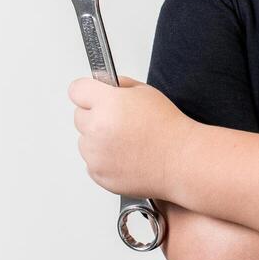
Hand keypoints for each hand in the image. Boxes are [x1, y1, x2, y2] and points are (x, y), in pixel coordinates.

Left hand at [67, 75, 192, 199]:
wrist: (181, 160)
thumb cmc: (169, 128)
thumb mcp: (146, 92)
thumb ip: (119, 85)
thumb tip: (102, 85)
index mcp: (108, 104)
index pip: (76, 90)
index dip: (87, 91)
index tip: (93, 95)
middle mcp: (97, 129)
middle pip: (79, 116)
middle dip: (95, 115)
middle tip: (119, 120)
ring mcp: (96, 154)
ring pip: (84, 141)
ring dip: (97, 139)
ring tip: (126, 141)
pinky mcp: (98, 174)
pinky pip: (91, 162)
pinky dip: (104, 160)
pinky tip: (126, 156)